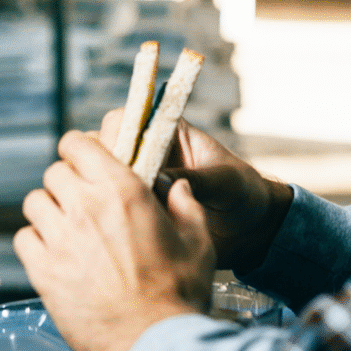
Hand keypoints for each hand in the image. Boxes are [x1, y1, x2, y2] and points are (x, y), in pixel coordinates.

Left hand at [13, 131, 215, 350]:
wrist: (152, 342)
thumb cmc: (179, 294)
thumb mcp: (199, 242)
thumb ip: (187, 207)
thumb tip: (179, 188)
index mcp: (123, 190)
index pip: (77, 144)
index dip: (79, 150)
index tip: (85, 162)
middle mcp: (86, 207)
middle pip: (54, 172)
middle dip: (65, 183)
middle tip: (80, 202)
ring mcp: (60, 239)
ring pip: (35, 203)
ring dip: (48, 211)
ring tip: (66, 229)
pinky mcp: (43, 271)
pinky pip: (24, 239)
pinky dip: (35, 243)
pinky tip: (54, 255)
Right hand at [89, 109, 291, 271]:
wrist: (248, 228)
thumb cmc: (242, 194)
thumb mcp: (226, 183)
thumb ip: (197, 179)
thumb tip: (160, 180)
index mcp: (167, 133)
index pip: (127, 121)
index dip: (116, 135)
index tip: (121, 160)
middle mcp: (147, 153)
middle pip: (104, 147)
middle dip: (105, 167)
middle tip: (121, 193)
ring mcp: (138, 181)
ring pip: (101, 177)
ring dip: (104, 191)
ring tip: (121, 214)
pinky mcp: (136, 208)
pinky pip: (112, 205)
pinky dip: (110, 213)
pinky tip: (119, 229)